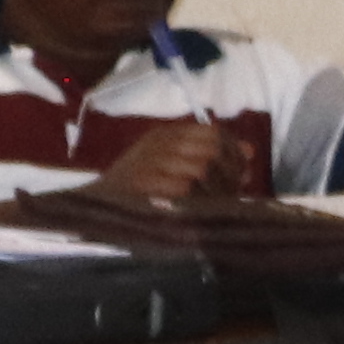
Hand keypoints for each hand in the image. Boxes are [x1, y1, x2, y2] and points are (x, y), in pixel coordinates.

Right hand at [91, 114, 257, 206]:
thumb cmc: (138, 189)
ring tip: (218, 202)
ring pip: (203, 169)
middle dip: (230, 173)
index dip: (234, 152)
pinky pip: (186, 189)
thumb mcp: (171, 164)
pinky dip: (200, 200)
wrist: (94, 206)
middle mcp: (158, 144)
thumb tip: (249, 151)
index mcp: (165, 135)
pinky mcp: (144, 183)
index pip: (214, 133)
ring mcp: (150, 162)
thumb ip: (209, 155)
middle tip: (234, 190)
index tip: (241, 170)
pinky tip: (201, 210)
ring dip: (218, 189)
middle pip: (213, 151)